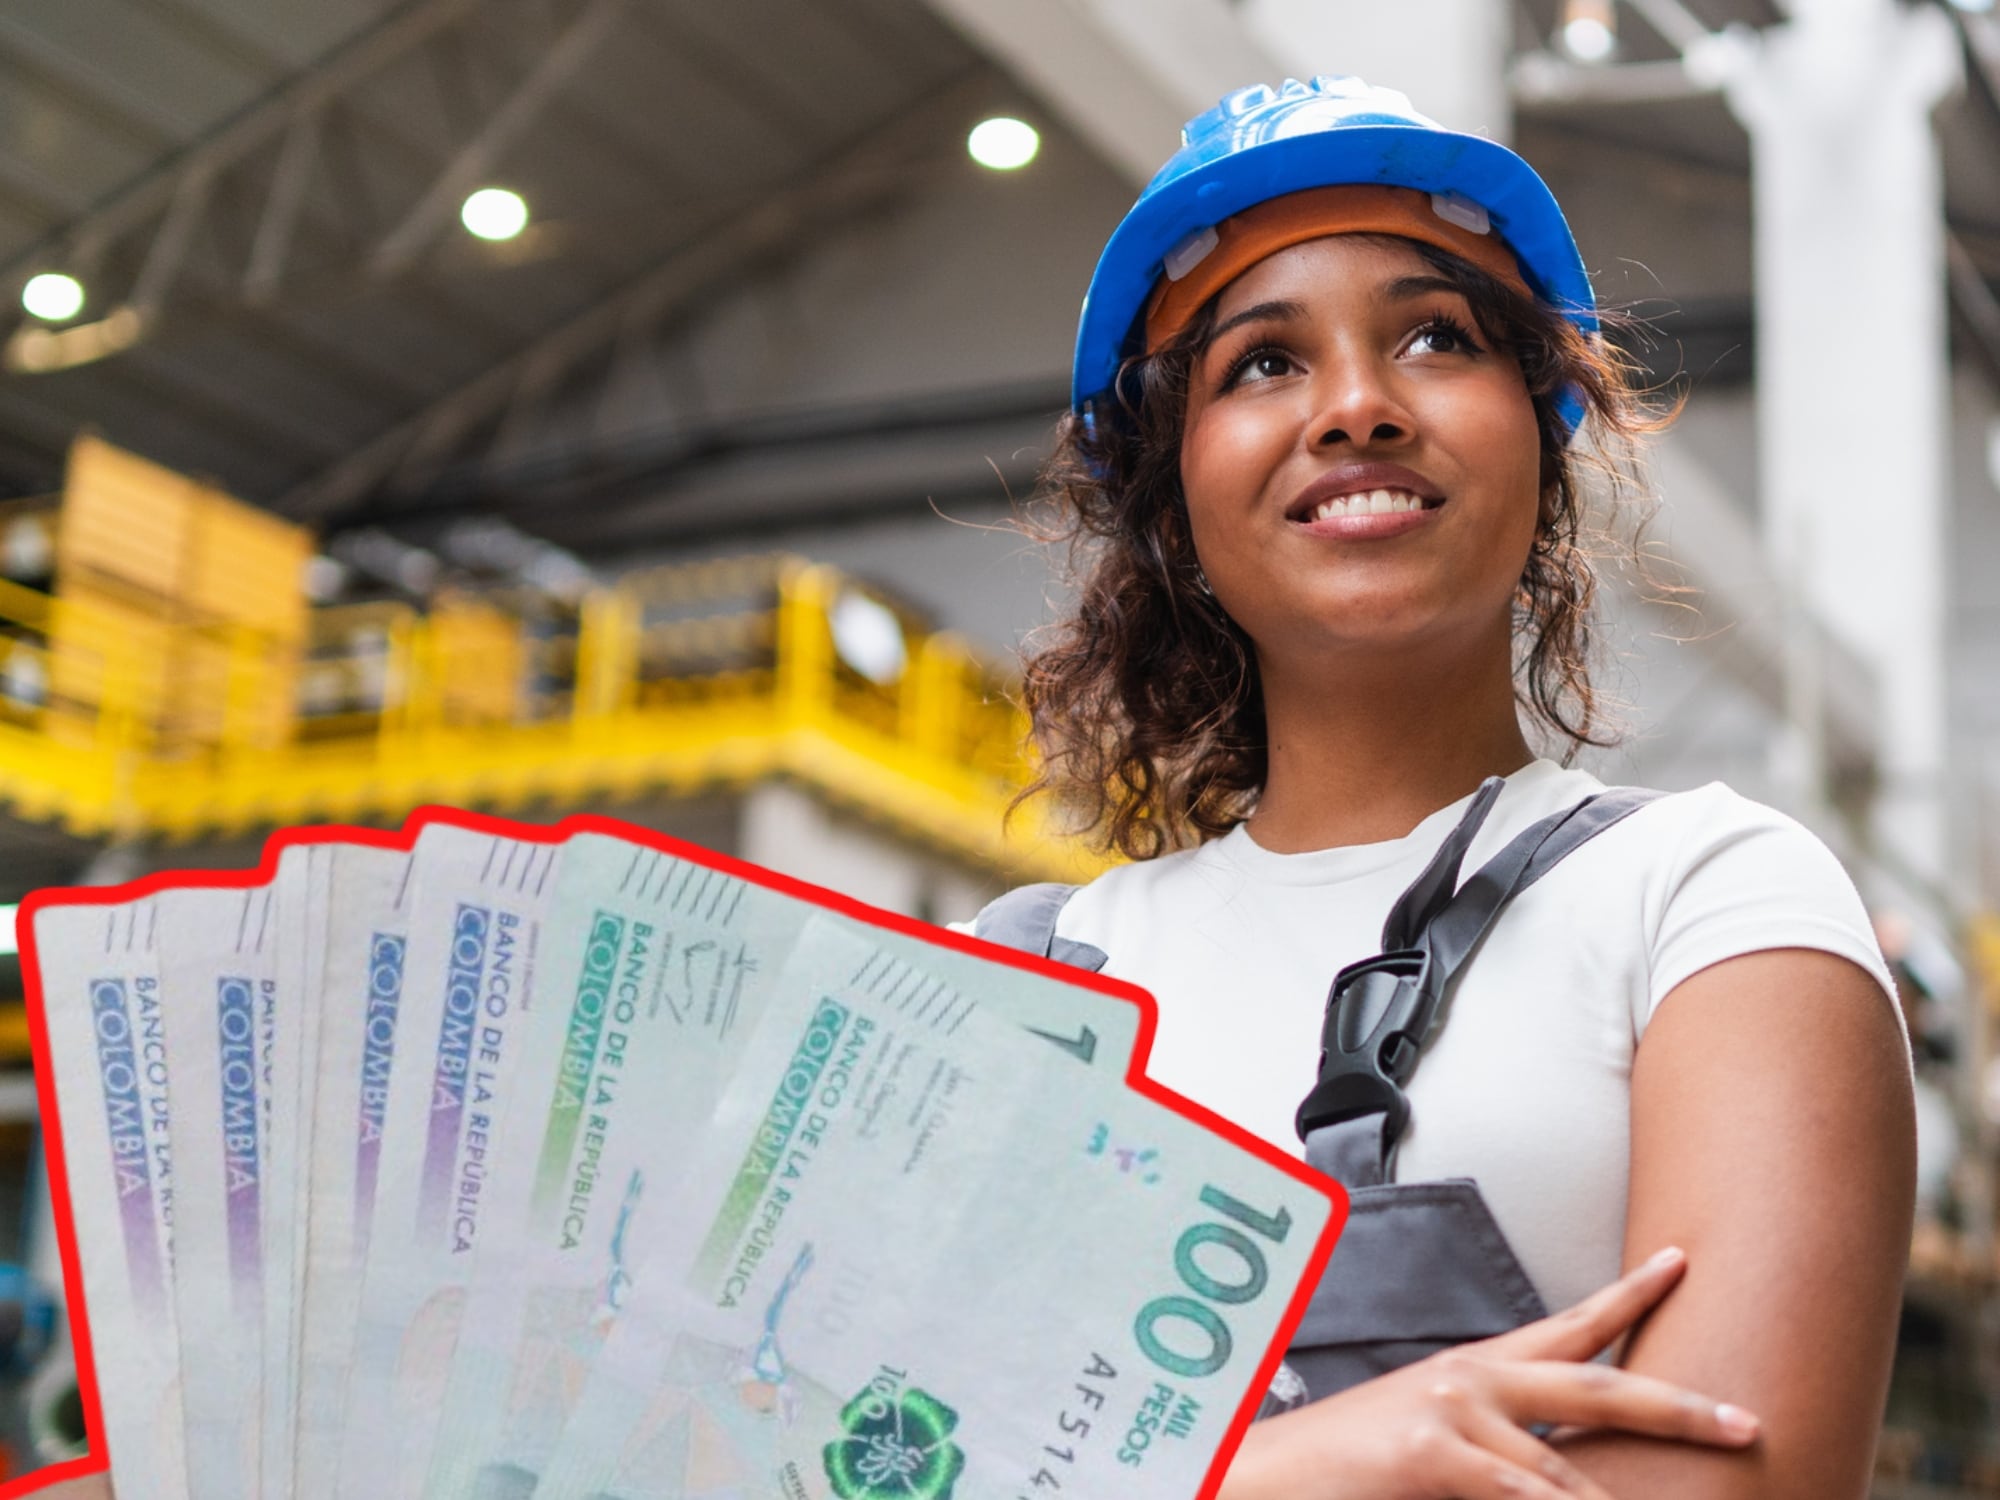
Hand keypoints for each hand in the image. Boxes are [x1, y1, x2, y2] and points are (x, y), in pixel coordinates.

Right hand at [1224, 1247, 1759, 1499]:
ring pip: (1565, 1470)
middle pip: (1597, 1384)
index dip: (1630, 1296)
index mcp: (1473, 1371)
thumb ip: (1497, 1450)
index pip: (1568, 1325)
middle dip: (1679, 1405)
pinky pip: (1523, 1494)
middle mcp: (1470, 1378)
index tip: (1682, 1261)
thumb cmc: (1347, 1470)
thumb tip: (1561, 1478)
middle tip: (1746, 1420)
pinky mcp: (1434, 1451)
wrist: (1261, 1476)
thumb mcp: (1432, 1443)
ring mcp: (1452, 1411)